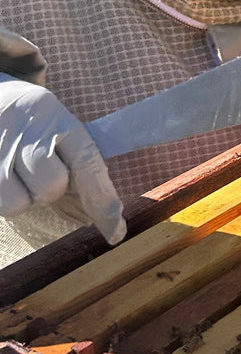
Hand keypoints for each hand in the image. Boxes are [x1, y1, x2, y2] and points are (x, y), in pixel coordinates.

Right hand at [0, 75, 125, 243]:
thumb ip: (79, 164)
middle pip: (50, 187)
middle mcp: (28, 132)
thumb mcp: (60, 126)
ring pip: (17, 203)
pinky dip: (2, 197)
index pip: (88, 166)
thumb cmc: (34, 121)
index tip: (115, 232)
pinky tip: (3, 177)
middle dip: (49, 189)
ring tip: (17, 176)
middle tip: (39, 173)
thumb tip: (96, 215)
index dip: (103, 203)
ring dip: (21, 197)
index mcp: (59, 122)